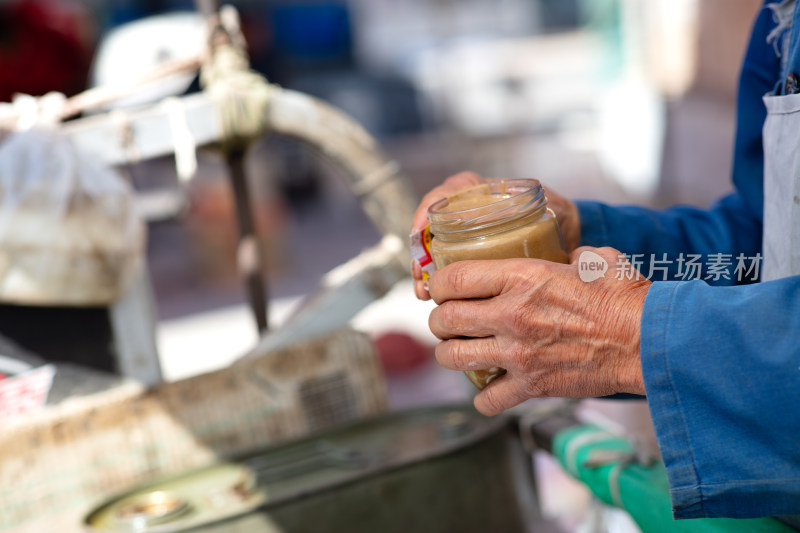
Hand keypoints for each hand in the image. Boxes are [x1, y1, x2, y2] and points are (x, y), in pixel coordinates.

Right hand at [411, 172, 580, 299]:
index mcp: (487, 191)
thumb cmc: (556, 216)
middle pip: (434, 225)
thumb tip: (544, 225)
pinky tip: (432, 296)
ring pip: (434, 248)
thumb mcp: (552, 208)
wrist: (565, 234)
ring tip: (424, 291)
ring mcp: (466, 234)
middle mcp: (470, 210)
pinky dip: (436, 281)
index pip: (451, 191)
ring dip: (424, 269)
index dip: (429, 208)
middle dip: (421, 250)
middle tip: (420, 272)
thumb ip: (545, 211)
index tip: (421, 230)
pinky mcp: (468, 256)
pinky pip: (444, 266)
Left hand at [427, 247, 649, 415]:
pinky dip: (483, 397)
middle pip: (444, 319)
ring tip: (460, 350)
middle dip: (440, 320)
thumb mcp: (593, 260)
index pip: (453, 279)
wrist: (651, 342)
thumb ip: (567, 256)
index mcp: (521, 277)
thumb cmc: (626, 297)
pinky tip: (491, 386)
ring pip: (453, 358)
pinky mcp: (532, 386)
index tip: (441, 288)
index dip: (438, 284)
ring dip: (451, 354)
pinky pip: (486, 399)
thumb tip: (565, 257)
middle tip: (448, 320)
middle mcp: (511, 315)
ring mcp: (518, 354)